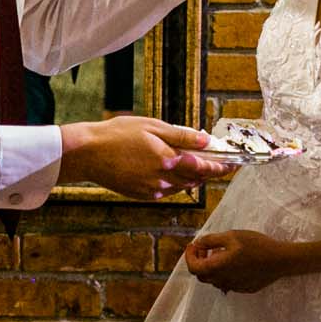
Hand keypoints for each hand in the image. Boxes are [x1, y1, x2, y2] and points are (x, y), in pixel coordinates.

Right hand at [60, 117, 230, 200]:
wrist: (88, 153)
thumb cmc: (117, 134)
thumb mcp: (152, 127)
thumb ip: (181, 136)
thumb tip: (206, 140)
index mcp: (167, 159)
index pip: (202, 167)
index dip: (219, 167)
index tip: (232, 165)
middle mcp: (162, 179)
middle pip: (195, 179)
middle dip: (209, 173)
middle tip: (220, 165)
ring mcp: (151, 189)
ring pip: (182, 187)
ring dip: (194, 179)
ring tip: (200, 168)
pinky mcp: (141, 194)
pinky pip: (166, 191)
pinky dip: (176, 183)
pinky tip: (175, 174)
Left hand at [184, 230, 295, 293]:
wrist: (280, 260)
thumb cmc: (256, 245)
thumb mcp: (231, 236)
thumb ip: (211, 240)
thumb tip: (198, 244)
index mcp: (217, 268)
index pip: (193, 267)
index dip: (189, 256)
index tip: (193, 245)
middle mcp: (223, 281)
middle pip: (202, 276)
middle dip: (198, 262)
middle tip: (205, 249)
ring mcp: (234, 287)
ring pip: (214, 280)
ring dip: (211, 268)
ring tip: (220, 253)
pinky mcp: (244, 288)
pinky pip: (227, 282)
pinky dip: (223, 273)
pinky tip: (233, 262)